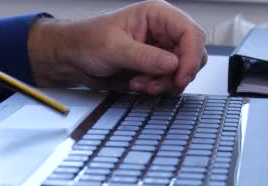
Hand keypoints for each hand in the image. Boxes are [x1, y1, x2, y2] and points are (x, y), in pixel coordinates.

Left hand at [28, 0, 206, 94]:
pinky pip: (171, 81)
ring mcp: (161, 51)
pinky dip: (159, 88)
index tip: (180, 76)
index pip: (190, 33)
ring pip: (184, 71)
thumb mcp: (114, 48)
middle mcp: (163, 32)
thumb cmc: (87, 41)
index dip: (191, 56)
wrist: (73, 58)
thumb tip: (172, 64)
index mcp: (157, 16)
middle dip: (178, 73)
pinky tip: (138, 85)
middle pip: (193, 53)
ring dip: (166, 83)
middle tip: (157, 84)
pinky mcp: (155, 69)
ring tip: (140, 83)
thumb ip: (144, 57)